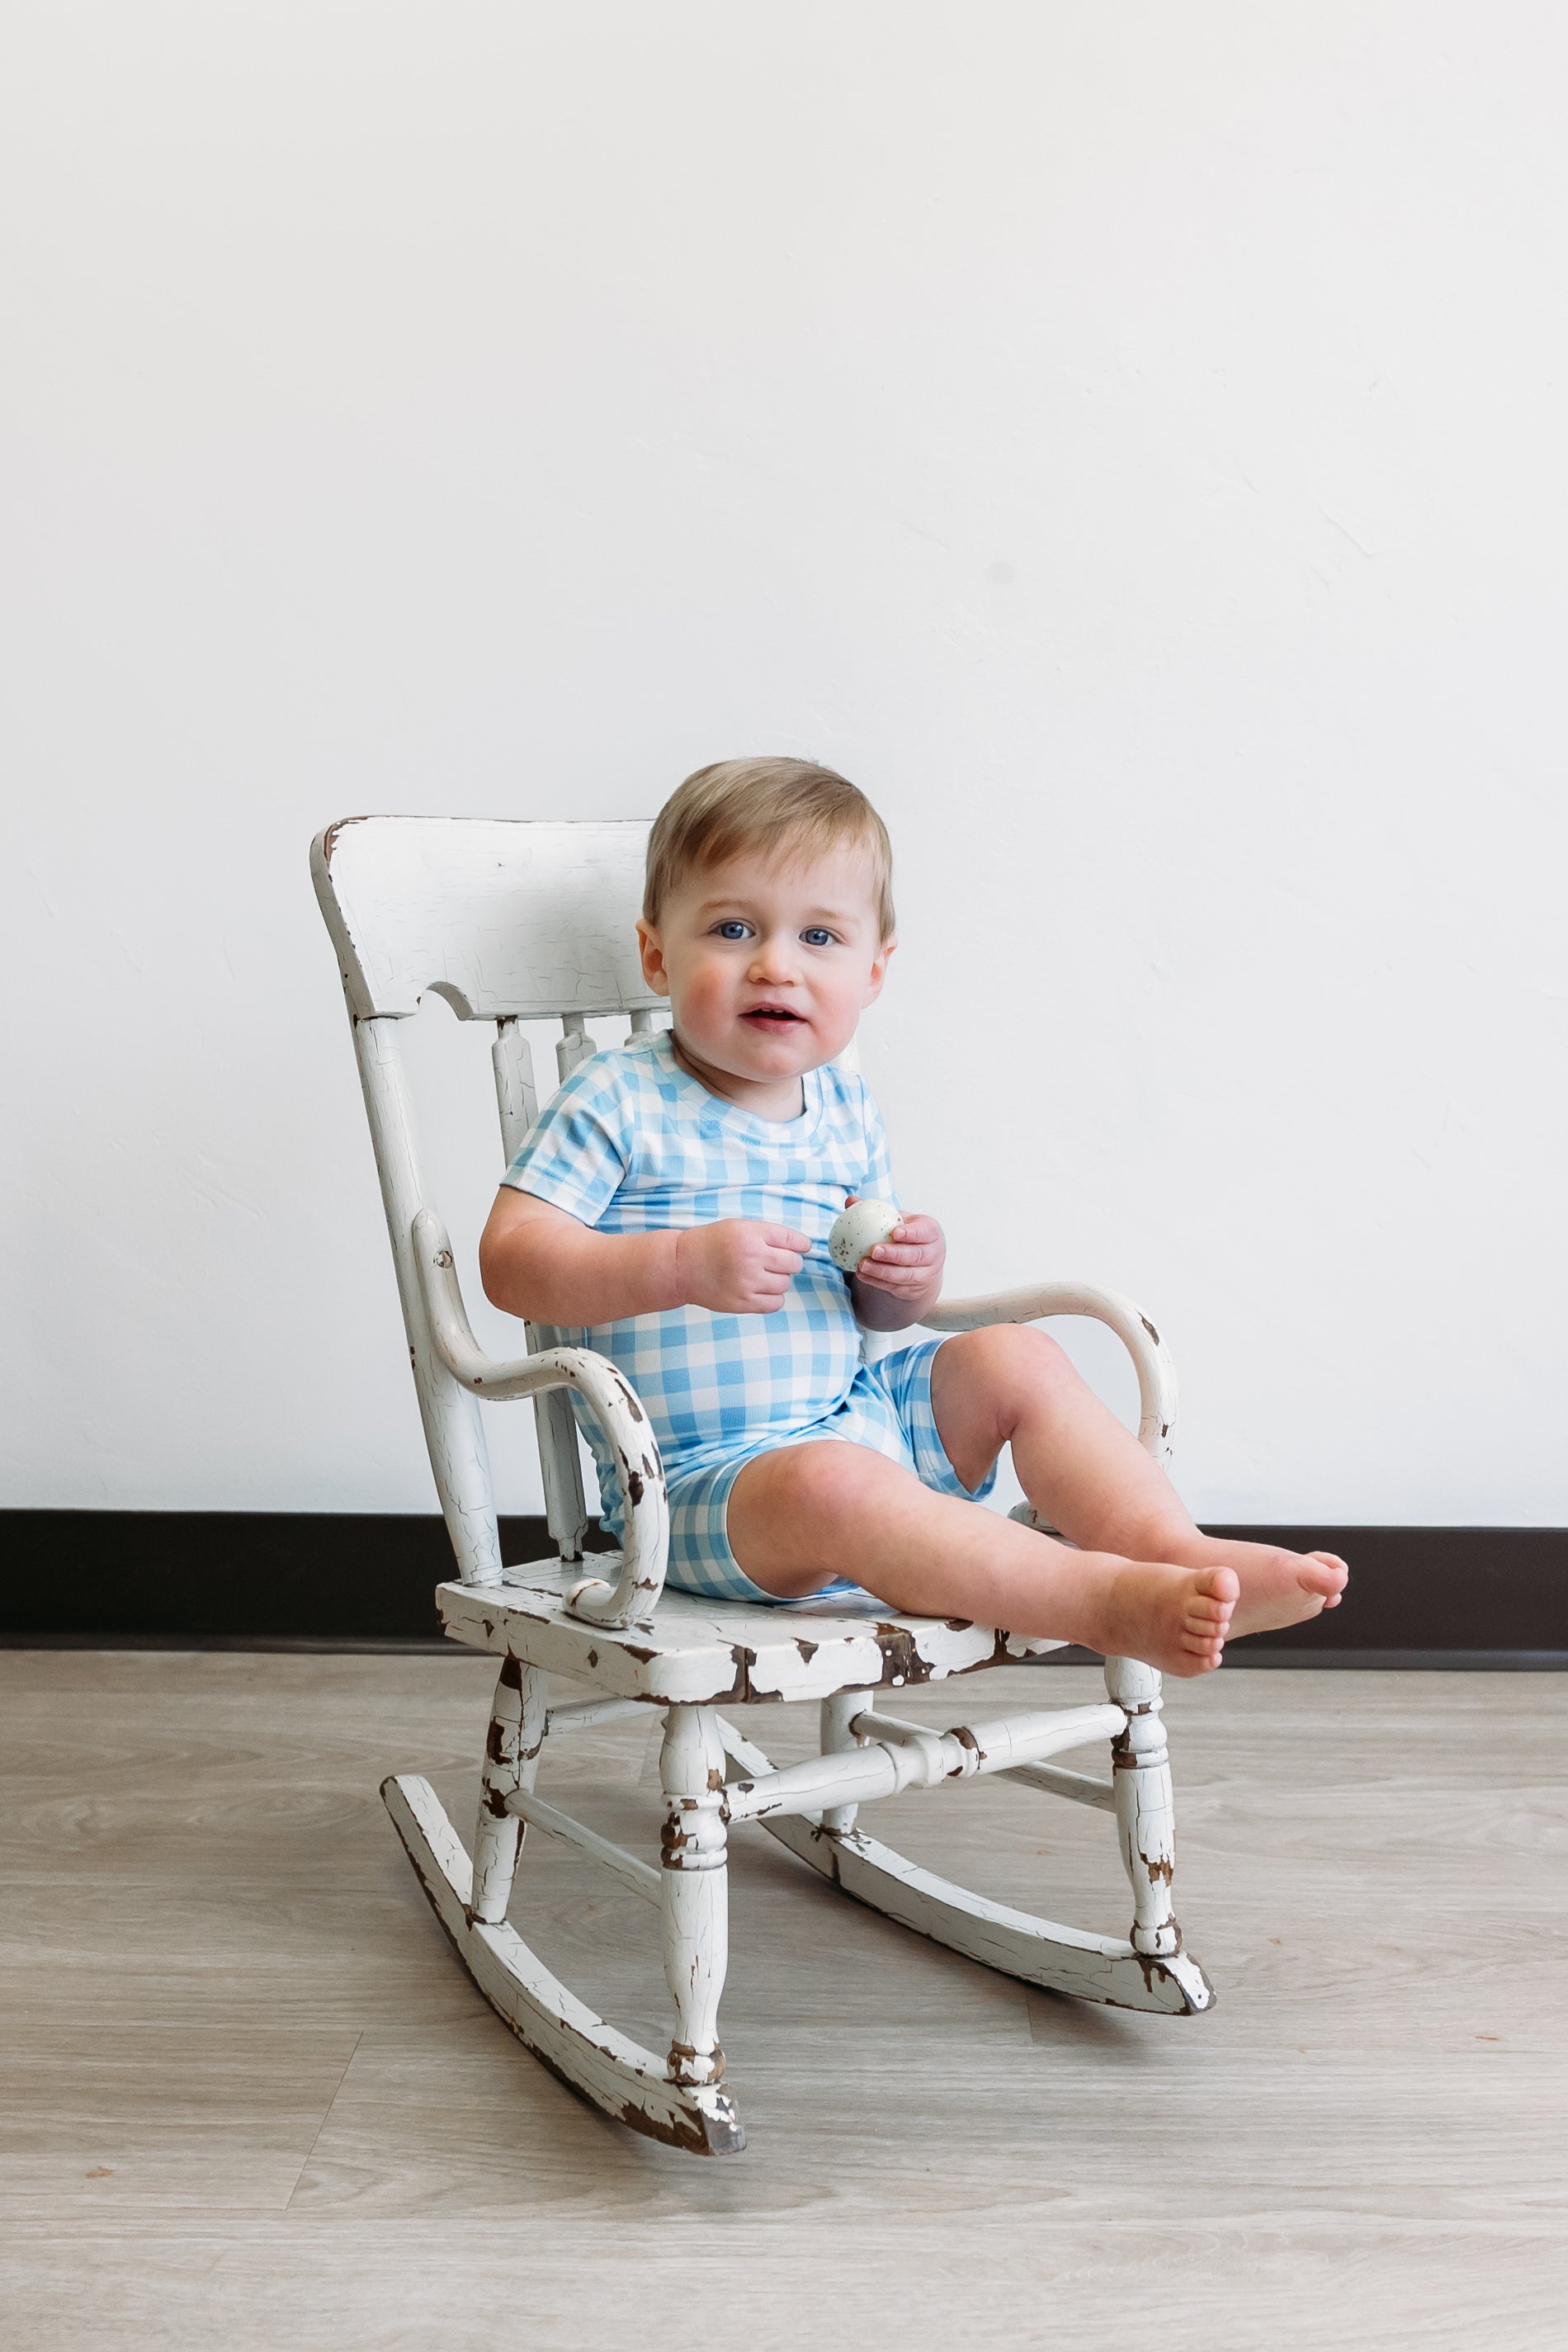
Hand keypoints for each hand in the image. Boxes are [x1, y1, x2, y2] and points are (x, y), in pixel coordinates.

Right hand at [675, 1219, 811, 1315]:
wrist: (681, 1266)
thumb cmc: (710, 1244)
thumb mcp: (738, 1227)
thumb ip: (767, 1235)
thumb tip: (801, 1248)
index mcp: (750, 1235)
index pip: (793, 1241)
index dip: (800, 1245)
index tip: (801, 1247)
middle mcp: (751, 1258)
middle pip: (793, 1264)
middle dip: (788, 1262)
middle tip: (773, 1262)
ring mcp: (747, 1283)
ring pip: (785, 1284)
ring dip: (778, 1280)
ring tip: (760, 1275)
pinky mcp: (743, 1303)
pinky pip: (775, 1303)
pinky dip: (772, 1297)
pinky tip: (758, 1289)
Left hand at [849, 1204, 945, 1306]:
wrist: (921, 1264)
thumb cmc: (906, 1236)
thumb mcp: (897, 1221)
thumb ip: (876, 1211)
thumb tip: (850, 1201)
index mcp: (931, 1232)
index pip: (925, 1232)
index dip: (911, 1233)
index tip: (894, 1233)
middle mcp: (933, 1254)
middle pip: (915, 1255)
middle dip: (894, 1254)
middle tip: (874, 1250)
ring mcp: (925, 1274)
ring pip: (904, 1275)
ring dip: (882, 1271)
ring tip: (862, 1264)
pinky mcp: (913, 1289)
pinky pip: (894, 1286)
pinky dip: (876, 1281)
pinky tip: (862, 1274)